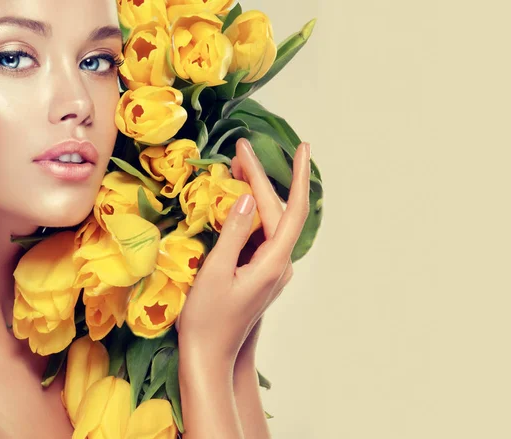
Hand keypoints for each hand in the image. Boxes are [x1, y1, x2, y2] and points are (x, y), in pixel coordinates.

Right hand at [176, 137, 310, 364]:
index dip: (298, 175)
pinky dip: (250, 214)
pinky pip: (261, 235)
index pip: (292, 210)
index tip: (303, 146)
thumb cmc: (207, 320)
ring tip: (236, 166)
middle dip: (261, 178)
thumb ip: (234, 232)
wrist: (210, 357)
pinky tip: (236, 200)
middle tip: (240, 149)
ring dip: (255, 194)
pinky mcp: (263, 273)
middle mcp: (280, 265)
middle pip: (277, 212)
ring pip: (269, 222)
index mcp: (273, 264)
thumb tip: (248, 196)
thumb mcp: (214, 271)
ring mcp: (273, 270)